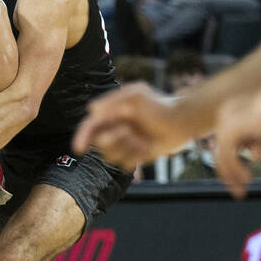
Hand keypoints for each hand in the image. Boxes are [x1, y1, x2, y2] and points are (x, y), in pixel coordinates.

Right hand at [72, 82, 194, 168]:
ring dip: (127, 147)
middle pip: (99, 143)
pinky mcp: (135, 156)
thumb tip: (91, 109)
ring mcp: (124, 144)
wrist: (181, 121)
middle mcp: (115, 129)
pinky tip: (148, 147)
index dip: (82, 137)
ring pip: (111, 156)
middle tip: (129, 130)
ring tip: (143, 139)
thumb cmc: (159, 105)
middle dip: (113, 139)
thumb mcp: (135, 96)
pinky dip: (136, 156)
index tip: (79, 149)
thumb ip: (112, 101)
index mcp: (111, 113)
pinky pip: (126, 164)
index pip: (90, 126)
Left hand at [212, 86, 260, 199]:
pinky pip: (229, 157)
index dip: (231, 164)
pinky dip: (237, 170)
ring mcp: (225, 123)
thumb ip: (259, 140)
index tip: (241, 179)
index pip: (226, 144)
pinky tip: (247, 179)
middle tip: (238, 191)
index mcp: (231, 113)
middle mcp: (224, 117)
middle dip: (229, 175)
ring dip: (233, 176)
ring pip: (223, 157)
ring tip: (242, 190)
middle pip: (220, 152)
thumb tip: (253, 156)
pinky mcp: (230, 130)